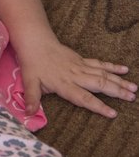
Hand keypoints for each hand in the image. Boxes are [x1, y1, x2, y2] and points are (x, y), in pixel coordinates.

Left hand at [18, 39, 136, 117]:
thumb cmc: (32, 63)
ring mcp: (80, 66)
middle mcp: (75, 75)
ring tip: (134, 89)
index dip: (98, 106)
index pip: (83, 97)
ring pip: (103, 74)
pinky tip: (125, 69)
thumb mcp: (28, 82)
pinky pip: (99, 64)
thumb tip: (28, 115)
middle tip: (132, 99)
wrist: (35, 42)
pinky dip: (112, 67)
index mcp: (64, 84)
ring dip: (119, 81)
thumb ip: (31, 99)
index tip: (112, 113)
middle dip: (117, 92)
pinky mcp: (82, 60)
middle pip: (99, 84)